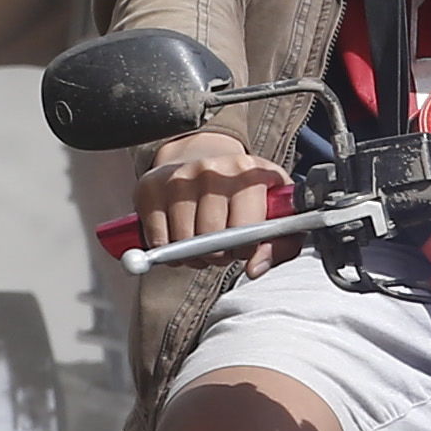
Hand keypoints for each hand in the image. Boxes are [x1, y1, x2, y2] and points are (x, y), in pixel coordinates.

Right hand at [136, 131, 290, 270]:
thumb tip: (254, 269)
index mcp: (250, 173)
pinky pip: (158, 241)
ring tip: (201, 242)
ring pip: (183, 243)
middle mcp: (212, 169)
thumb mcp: (274, 213)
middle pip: (211, 239)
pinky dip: (167, 250)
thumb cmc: (245, 194)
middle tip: (221, 247)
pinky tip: (179, 237)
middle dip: (218, 255)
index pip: (245, 230)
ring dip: (192, 256)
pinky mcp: (151, 187)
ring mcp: (180, 176)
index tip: (243, 248)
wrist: (206, 162)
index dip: (244, 250)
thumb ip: (279, 245)